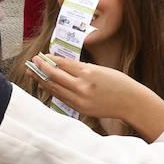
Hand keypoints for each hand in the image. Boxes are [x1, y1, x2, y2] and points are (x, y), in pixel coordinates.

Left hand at [33, 55, 163, 127]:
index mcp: (88, 72)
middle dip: (41, 68)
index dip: (50, 59)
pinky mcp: (80, 108)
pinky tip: (45, 84)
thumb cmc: (118, 83)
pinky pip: (62, 97)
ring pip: (55, 88)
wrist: (131, 102)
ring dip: (42, 80)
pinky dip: (52, 90)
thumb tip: (60, 65)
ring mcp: (80, 99)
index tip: (41, 56)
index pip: (63, 64)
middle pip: (55, 76)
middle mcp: (82, 86)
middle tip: (32, 62)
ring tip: (32, 73)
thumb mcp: (100, 69)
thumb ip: (80, 68)